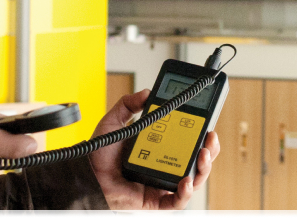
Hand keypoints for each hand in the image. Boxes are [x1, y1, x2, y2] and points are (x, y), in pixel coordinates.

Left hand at [88, 89, 220, 209]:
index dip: (200, 134)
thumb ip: (127, 105)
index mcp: (159, 149)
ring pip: (194, 180)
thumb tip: (146, 93)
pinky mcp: (156, 201)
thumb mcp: (113, 123)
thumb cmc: (99, 156)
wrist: (86, 176)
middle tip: (209, 138)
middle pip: (197, 160)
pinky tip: (186, 182)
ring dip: (203, 168)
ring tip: (202, 155)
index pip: (187, 141)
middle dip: (209, 149)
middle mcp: (164, 166)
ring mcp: (162, 184)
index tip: (206, 122)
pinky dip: (186, 193)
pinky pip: (177, 202)